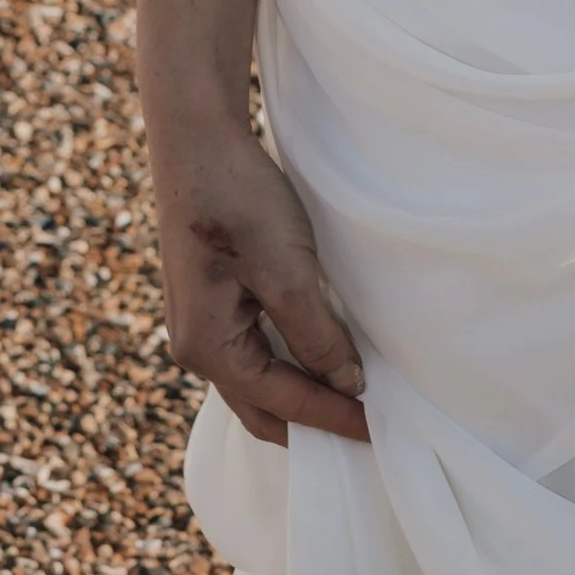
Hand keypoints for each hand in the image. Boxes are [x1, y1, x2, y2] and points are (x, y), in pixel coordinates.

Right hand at [153, 113, 368, 444]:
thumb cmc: (238, 202)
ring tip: (346, 401)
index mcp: (208, 349)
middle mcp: (195, 347)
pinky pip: (250, 352)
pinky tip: (313, 357)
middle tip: (363, 433)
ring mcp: (198, 323)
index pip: (282, 404)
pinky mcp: (209, 298)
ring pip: (255, 381)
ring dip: (298, 395)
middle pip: (260, 408)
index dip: (333, 419)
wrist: (196, 141)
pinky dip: (285, 366)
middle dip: (310, 424)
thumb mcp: (287, 273)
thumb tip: (347, 385)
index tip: (379, 432)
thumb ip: (316, 337)